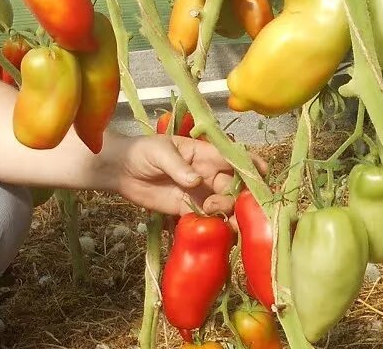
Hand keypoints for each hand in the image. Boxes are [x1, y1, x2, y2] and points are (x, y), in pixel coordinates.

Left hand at [104, 133, 262, 215]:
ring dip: (228, 213)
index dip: (250, 165)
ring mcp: (199, 194)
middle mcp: (208, 174)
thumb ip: (178, 166)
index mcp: (205, 154)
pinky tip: (212, 230)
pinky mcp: (188, 211)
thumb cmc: (142, 152)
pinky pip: (208, 220)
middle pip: (234, 186)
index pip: (233, 158)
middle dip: (239, 196)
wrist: (120, 170)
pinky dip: (215, 226)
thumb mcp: (160, 152)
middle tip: (223, 204)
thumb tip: (196, 180)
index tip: (262, 174)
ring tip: (216, 218)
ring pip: (225, 205)